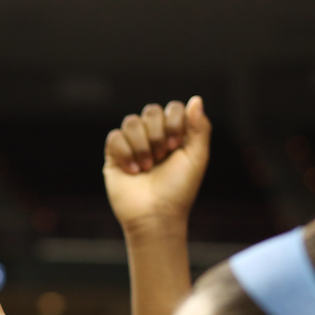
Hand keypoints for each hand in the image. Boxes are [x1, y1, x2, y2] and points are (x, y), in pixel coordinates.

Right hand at [103, 97, 210, 233]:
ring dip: (142, 145)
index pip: (172, 109)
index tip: (176, 146)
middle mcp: (153, 138)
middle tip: (162, 157)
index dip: (174, 122)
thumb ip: (199, 127)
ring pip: (131, 122)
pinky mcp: (114, 157)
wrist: (156, 215)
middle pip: (151, 111)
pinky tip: (133, 171)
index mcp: (174, 136)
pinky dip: (125, 153)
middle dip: (157, 133)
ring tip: (147, 167)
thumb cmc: (179, 190)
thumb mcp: (197, 157)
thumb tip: (196, 99)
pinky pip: (114, 137)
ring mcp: (132, 146)